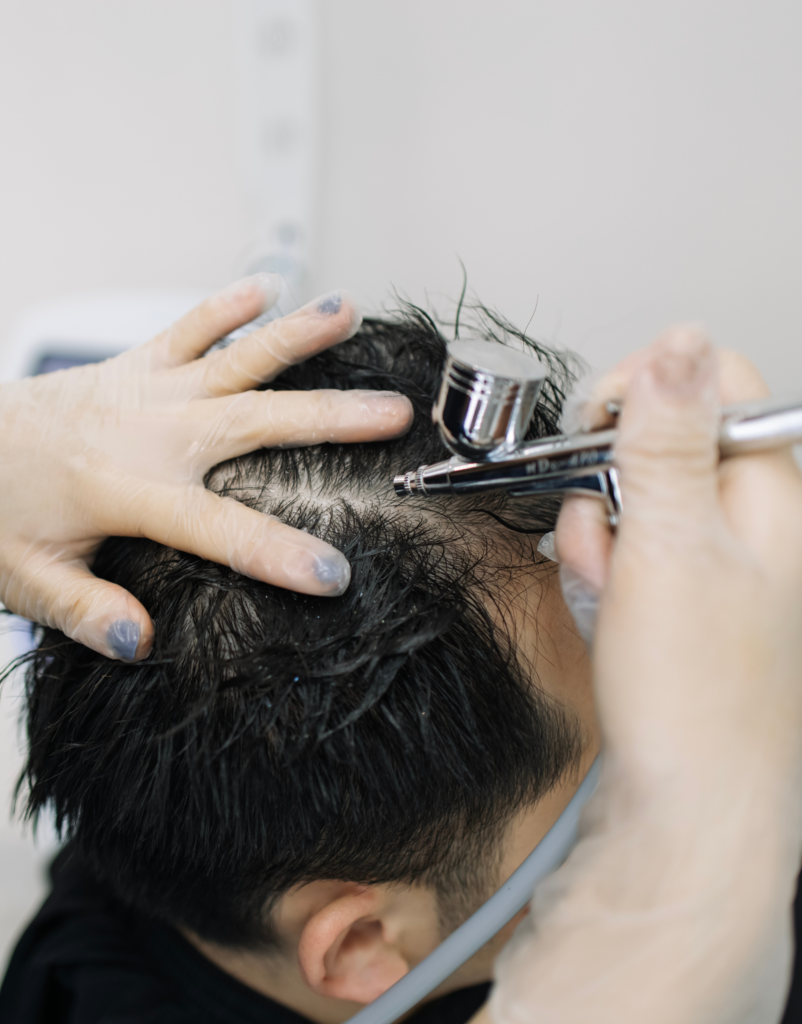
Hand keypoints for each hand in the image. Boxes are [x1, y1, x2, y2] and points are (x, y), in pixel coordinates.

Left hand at [0, 276, 412, 659]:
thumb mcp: (24, 582)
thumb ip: (85, 613)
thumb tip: (143, 643)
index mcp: (120, 489)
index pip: (217, 528)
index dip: (278, 554)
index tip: (335, 574)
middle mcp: (142, 431)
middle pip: (252, 422)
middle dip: (329, 421)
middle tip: (394, 415)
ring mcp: (141, 391)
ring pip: (232, 359)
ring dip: (293, 337)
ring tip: (348, 311)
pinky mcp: (132, 368)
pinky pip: (185, 329)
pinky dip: (225, 306)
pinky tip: (267, 285)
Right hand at [490, 328, 801, 1023]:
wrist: (685, 797)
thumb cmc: (693, 689)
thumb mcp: (669, 544)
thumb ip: (667, 438)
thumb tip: (681, 338)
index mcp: (773, 491)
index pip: (714, 382)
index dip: (647, 390)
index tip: (601, 425)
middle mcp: (753, 516)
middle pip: (662, 440)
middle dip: (610, 478)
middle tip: (610, 527)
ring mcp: (716, 555)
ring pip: (632, 496)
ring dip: (599, 533)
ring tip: (609, 585)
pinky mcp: (682, 590)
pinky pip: (626, 547)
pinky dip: (601, 568)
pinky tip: (608, 607)